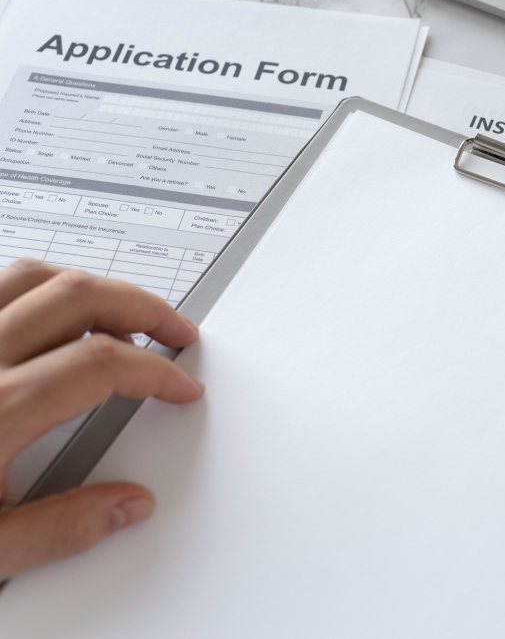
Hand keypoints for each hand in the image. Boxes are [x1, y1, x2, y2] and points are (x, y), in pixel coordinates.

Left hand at [0, 258, 201, 578]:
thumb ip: (59, 528)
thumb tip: (124, 507)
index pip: (103, 364)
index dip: (157, 370)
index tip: (178, 386)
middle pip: (77, 295)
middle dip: (141, 306)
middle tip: (173, 328)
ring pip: (28, 274)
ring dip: (88, 285)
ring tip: (119, 309)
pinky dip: (28, 287)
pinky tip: (42, 311)